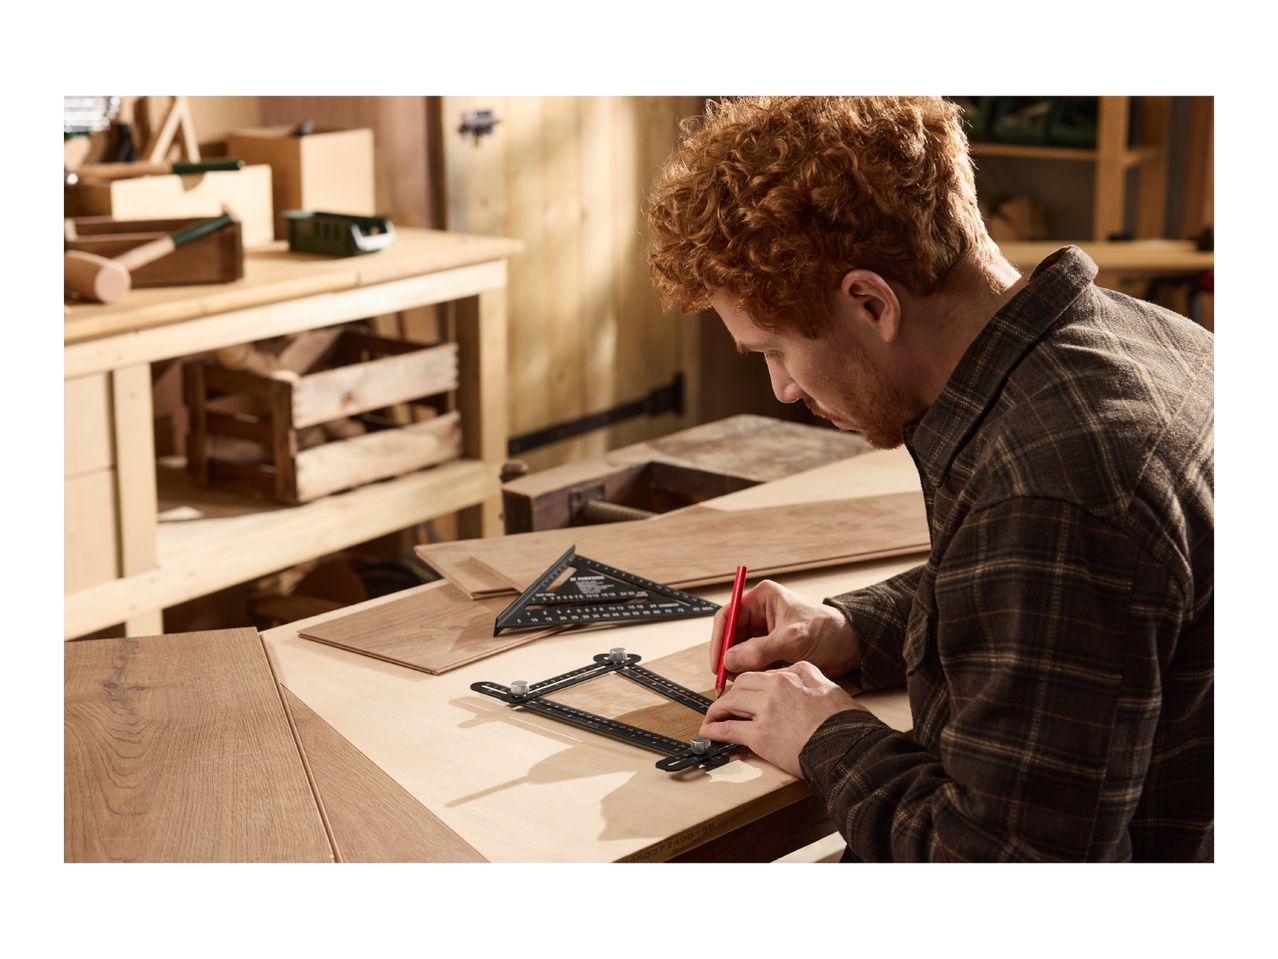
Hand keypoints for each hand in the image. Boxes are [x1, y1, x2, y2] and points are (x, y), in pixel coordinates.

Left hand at [699, 662, 862, 777]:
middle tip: (724, 706)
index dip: (745, 686)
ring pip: (730, 704)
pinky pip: (728, 729)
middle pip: (739, 687)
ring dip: (717, 711)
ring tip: (712, 718)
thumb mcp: (826, 684)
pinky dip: (714, 730)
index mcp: (789, 675)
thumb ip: (805, 674)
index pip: (757, 675)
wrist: (846, 746)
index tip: (741, 694)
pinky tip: (708, 732)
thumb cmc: (842, 721)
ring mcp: (765, 711)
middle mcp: (773, 688)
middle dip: (729, 696)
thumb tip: (791, 672)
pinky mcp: (760, 736)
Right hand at [708, 579, 859, 681]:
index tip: (717, 662)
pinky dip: (754, 672)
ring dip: (742, 666)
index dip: (719, 639)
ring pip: (741, 651)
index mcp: (763, 599)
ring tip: (749, 680)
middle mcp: (761, 613)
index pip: (728, 615)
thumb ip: (759, 650)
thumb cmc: (827, 631)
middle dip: (730, 657)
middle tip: (728, 678)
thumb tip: (730, 660)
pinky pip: (754, 661)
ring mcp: (766, 632)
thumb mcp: (792, 639)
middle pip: (731, 636)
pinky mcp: (773, 649)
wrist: (851, 646)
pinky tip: (762, 680)